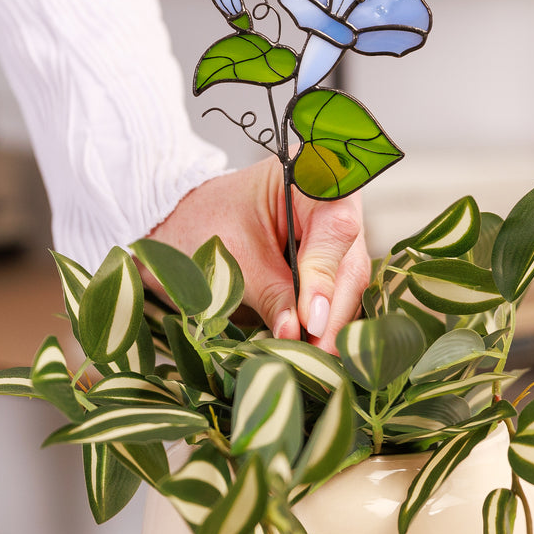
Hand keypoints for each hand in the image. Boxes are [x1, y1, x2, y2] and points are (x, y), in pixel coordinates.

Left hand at [147, 158, 369, 352]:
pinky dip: (325, 318)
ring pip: (350, 280)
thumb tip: (297, 332)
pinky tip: (311, 346)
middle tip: (316, 355)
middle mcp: (332, 199)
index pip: (335, 228)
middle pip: (350, 260)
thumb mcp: (234, 257)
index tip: (309, 322)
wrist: (183, 219)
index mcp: (309, 174)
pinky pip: (338, 289)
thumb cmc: (205, 221)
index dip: (325, 278)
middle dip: (333, 311)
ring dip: (333, 321)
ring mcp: (334, 229)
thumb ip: (271, 292)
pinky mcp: (329, 256)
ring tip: (312, 358)